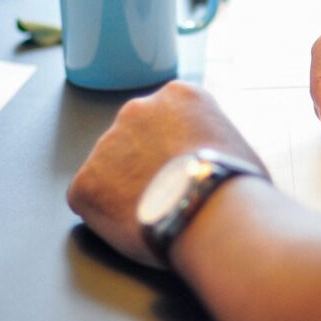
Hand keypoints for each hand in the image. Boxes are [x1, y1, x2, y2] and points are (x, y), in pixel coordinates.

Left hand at [67, 81, 265, 267]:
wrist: (214, 213)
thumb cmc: (236, 184)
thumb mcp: (232, 141)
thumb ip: (206, 137)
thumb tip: (202, 157)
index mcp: (178, 95)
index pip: (166, 118)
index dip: (174, 148)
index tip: (181, 167)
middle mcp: (137, 109)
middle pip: (134, 137)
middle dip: (145, 163)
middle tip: (167, 193)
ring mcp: (106, 144)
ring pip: (110, 168)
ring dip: (126, 188)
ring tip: (155, 213)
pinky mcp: (84, 182)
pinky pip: (90, 199)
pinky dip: (107, 215)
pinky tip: (137, 225)